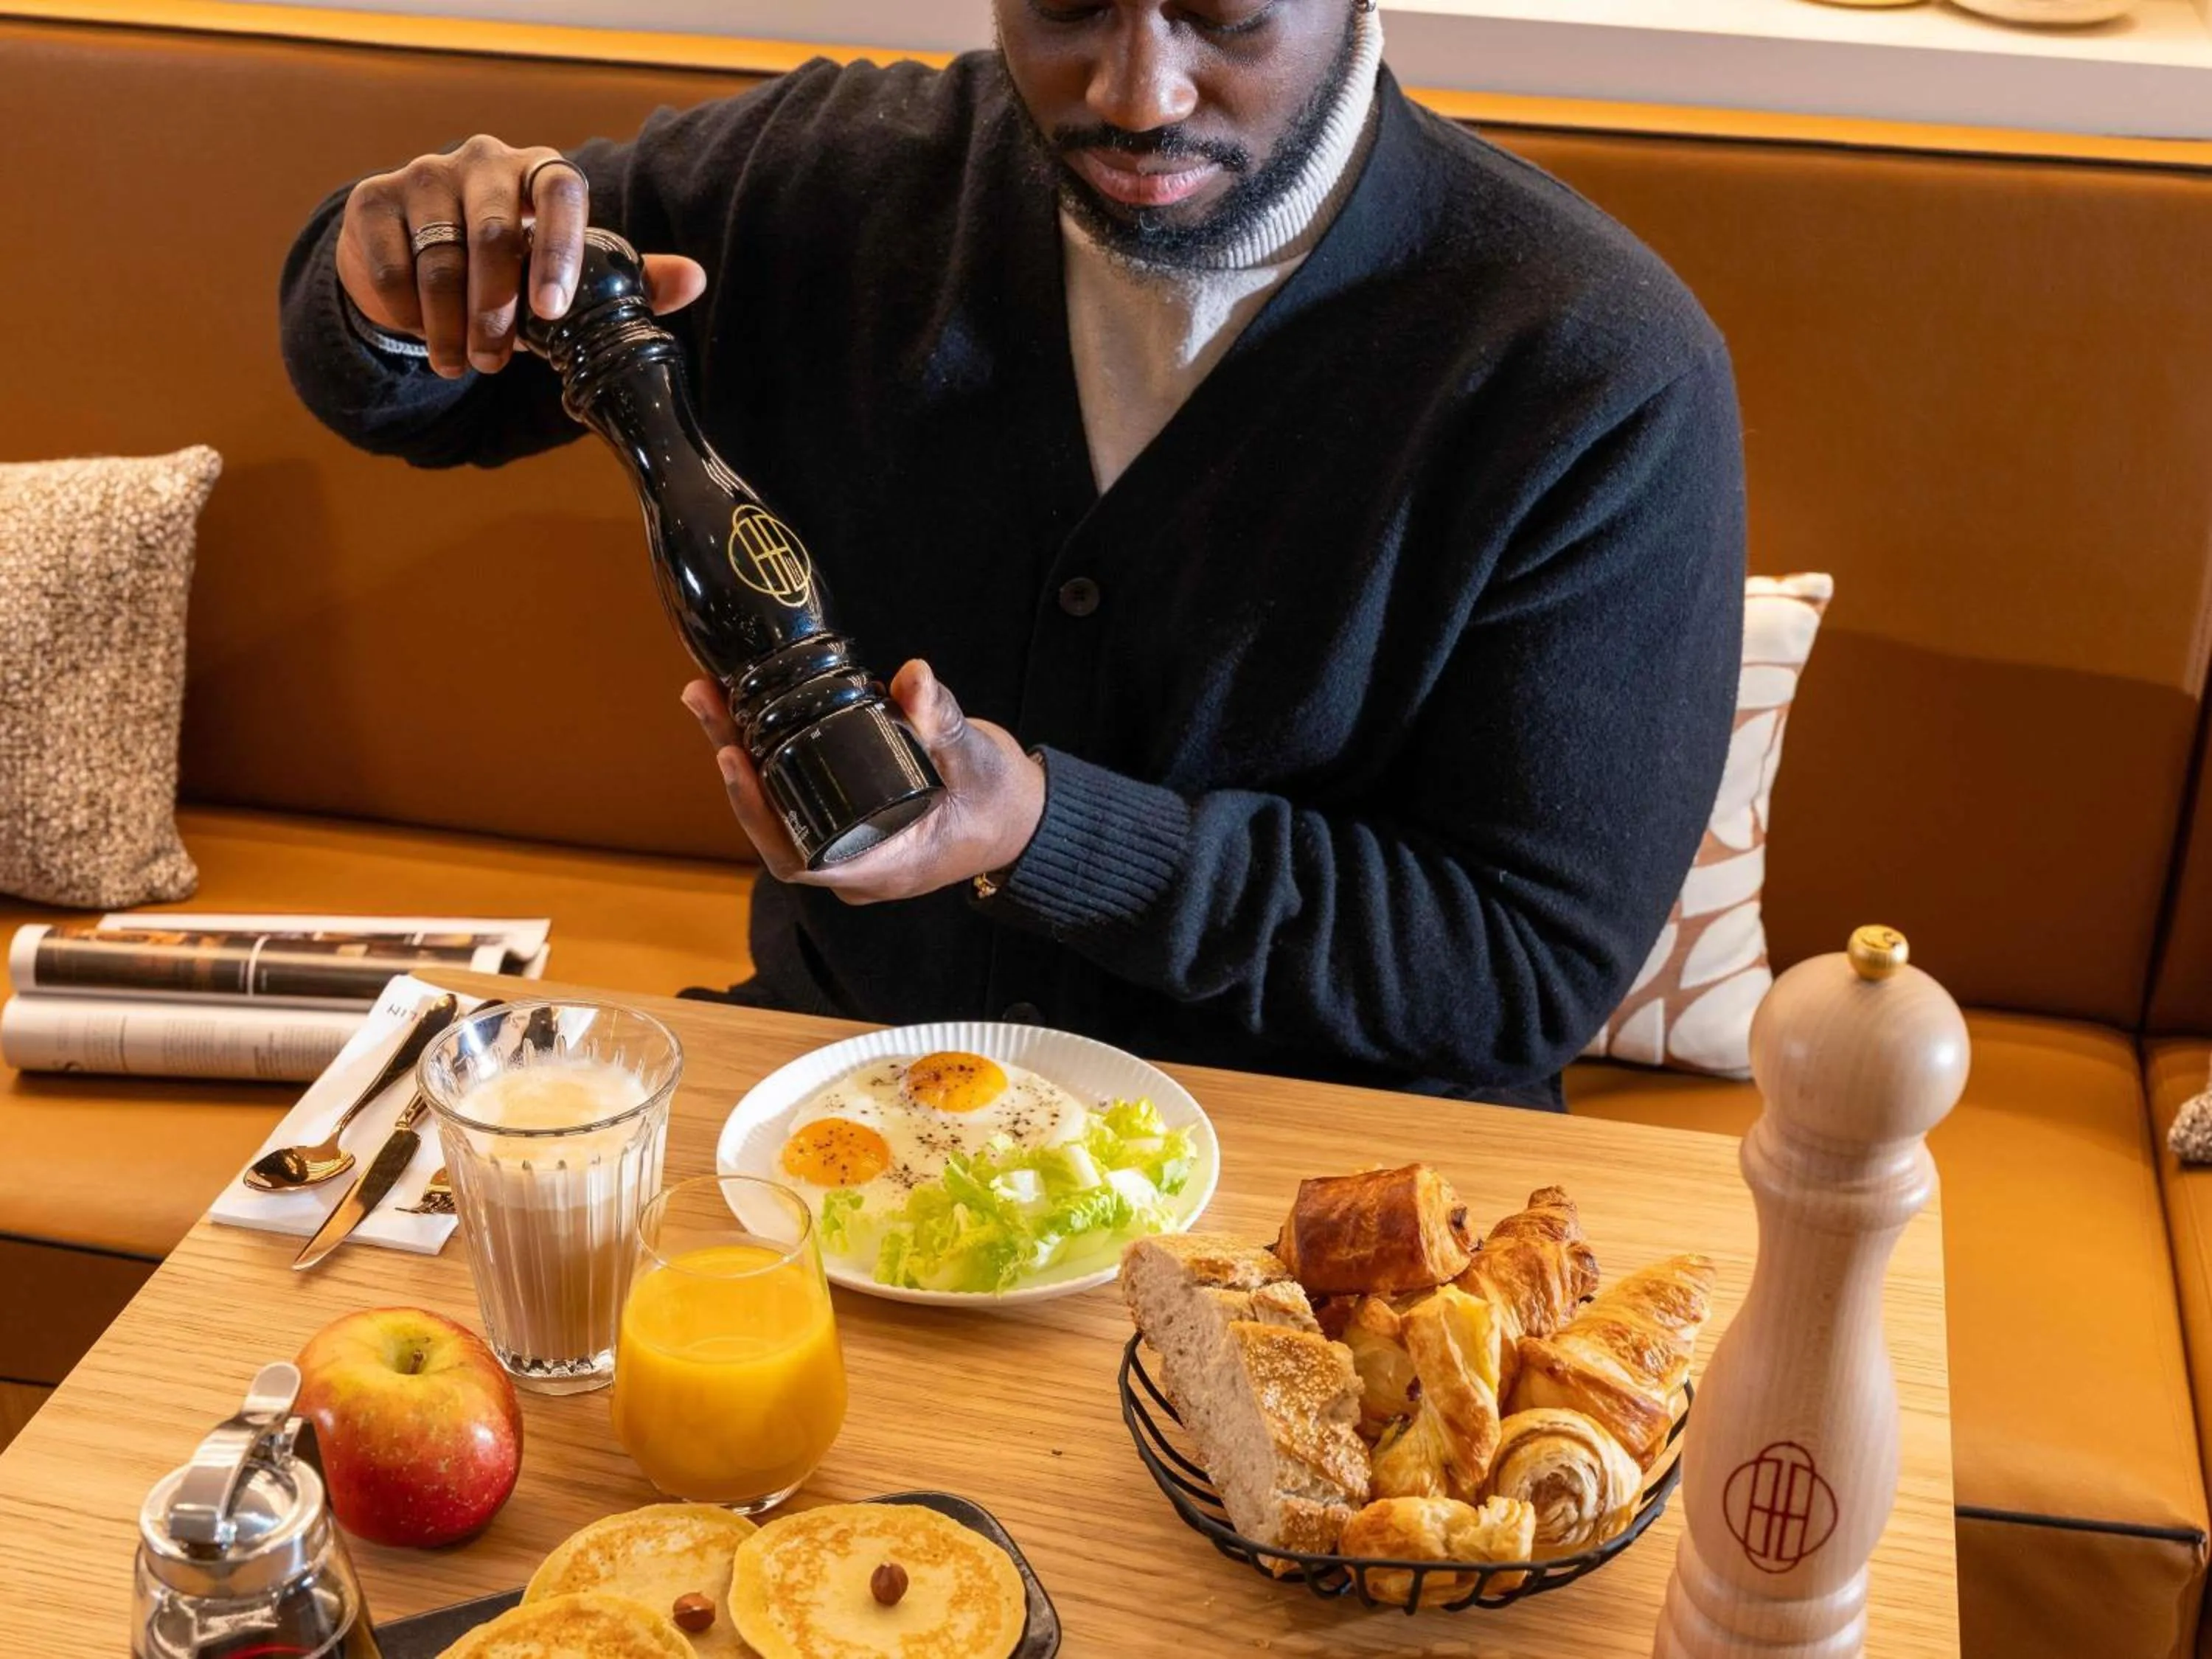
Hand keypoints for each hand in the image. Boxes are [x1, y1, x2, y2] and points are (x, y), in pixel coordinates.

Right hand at [334, 134, 706, 378]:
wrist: (419, 253)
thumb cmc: (513, 266)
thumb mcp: (569, 273)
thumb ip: (629, 278)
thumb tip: (694, 281)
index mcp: (540, 170)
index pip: (560, 192)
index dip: (559, 250)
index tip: (552, 312)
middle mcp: (482, 160)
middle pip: (492, 234)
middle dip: (496, 311)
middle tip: (496, 363)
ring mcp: (422, 174)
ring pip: (439, 260)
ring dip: (450, 327)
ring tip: (464, 365)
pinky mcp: (370, 201)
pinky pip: (390, 269)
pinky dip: (406, 314)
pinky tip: (422, 335)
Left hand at [682, 662, 1045, 903]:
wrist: (1022, 817)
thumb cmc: (1001, 803)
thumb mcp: (976, 760)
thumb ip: (943, 721)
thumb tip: (914, 678)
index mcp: (881, 866)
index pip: (796, 855)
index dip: (758, 813)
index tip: (736, 759)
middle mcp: (853, 864)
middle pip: (773, 825)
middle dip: (736, 765)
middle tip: (707, 701)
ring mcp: (847, 843)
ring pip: (778, 809)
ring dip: (741, 753)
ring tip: (711, 696)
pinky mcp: (846, 818)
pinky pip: (793, 795)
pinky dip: (767, 755)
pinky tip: (743, 710)